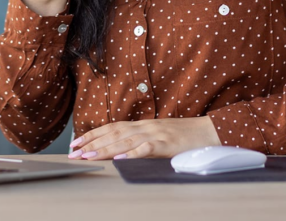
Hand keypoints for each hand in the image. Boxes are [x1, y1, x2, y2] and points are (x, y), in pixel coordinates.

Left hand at [67, 117, 220, 160]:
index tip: (76, 143)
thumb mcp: (159, 135)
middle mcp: (145, 127)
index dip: (93, 134)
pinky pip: (147, 149)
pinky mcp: (167, 144)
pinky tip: (120, 160)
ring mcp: (156, 134)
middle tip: (74, 153)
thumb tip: (122, 150)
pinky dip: (133, 154)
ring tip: (89, 156)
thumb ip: (142, 140)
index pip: (112, 127)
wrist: (210, 131)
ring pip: (125, 141)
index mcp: (142, 125)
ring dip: (105, 149)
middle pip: (113, 134)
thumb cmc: (185, 136)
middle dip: (91, 143)